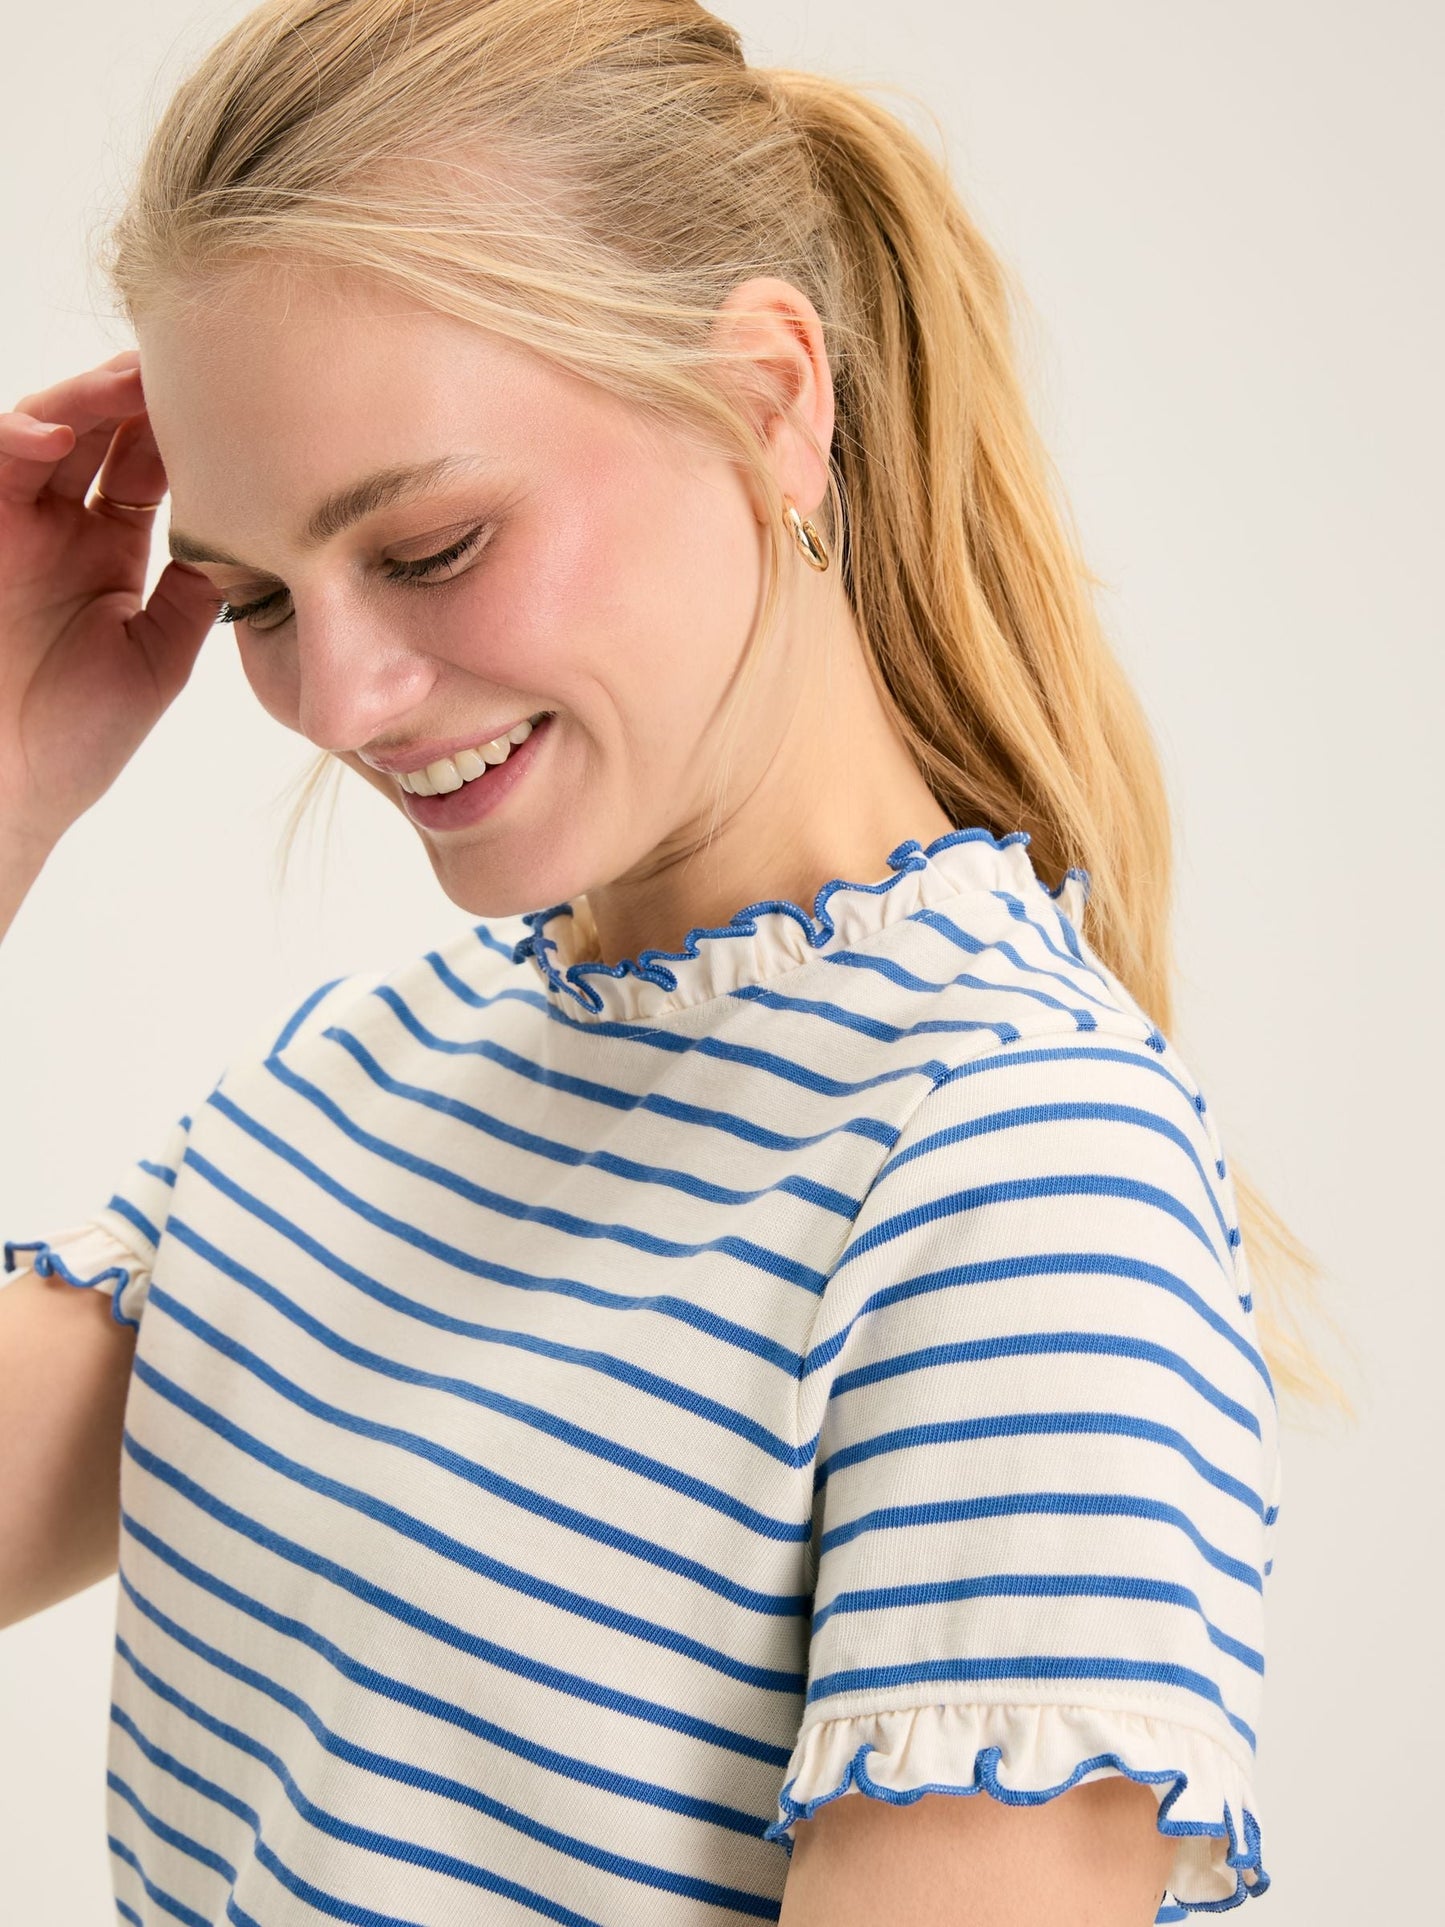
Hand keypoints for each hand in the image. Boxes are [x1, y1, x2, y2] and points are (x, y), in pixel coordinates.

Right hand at [0, 347, 220, 853]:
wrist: (7, 790)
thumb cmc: (74, 737)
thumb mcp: (158, 654)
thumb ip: (197, 591)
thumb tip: (258, 536)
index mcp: (110, 551)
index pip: (149, 467)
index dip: (188, 433)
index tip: (240, 407)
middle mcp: (61, 528)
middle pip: (103, 432)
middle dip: (145, 395)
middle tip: (194, 365)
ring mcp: (16, 526)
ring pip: (51, 431)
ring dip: (90, 397)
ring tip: (135, 378)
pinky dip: (17, 436)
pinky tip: (61, 431)